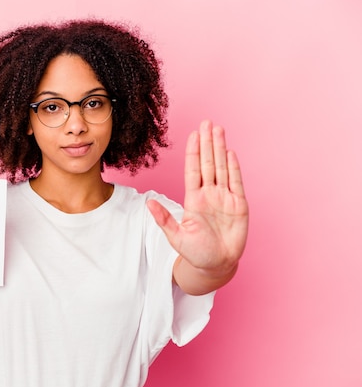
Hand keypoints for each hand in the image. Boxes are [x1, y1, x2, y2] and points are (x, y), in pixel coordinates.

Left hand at [147, 120, 248, 276]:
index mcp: (193, 199)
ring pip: (222, 168)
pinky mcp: (238, 205)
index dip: (193, 152)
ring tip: (219, 130)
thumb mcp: (176, 237)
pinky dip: (234, 168)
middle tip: (207, 122)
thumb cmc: (195, 252)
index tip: (193, 134)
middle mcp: (209, 194)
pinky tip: (231, 153)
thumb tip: (147, 203)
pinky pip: (236, 183)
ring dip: (221, 149)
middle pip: (208, 163)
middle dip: (207, 143)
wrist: (216, 265)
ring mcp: (224, 198)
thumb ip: (164, 219)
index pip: (193, 170)